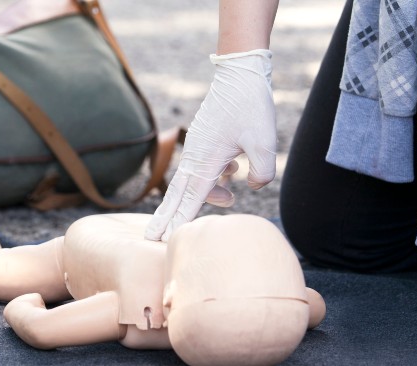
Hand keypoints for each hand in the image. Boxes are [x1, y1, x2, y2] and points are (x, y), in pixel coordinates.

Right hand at [145, 49, 276, 240]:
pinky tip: (233, 169)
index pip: (191, 199)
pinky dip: (214, 176)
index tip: (164, 240)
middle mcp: (196, 156)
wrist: (240, 73)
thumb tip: (253, 186)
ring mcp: (197, 147)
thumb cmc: (251, 106)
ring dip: (208, 194)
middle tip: (152, 238)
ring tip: (230, 198)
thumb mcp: (265, 142)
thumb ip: (263, 173)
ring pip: (194, 181)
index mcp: (207, 160)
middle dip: (166, 218)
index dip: (180, 222)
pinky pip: (202, 166)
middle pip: (177, 195)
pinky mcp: (203, 140)